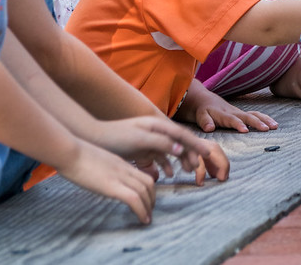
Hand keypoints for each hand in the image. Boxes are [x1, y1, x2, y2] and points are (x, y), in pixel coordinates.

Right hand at [58, 138, 155, 224]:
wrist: (70, 152)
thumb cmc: (75, 156)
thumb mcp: (95, 162)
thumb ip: (103, 169)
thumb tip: (99, 178)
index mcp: (120, 163)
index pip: (141, 175)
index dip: (148, 188)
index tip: (146, 199)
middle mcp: (123, 169)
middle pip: (148, 183)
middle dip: (151, 198)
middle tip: (149, 210)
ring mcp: (119, 176)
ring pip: (144, 191)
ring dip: (148, 207)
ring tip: (147, 218)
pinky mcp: (112, 186)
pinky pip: (134, 199)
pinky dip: (142, 210)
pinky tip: (142, 219)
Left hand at [91, 116, 229, 183]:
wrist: (93, 139)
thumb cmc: (117, 137)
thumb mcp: (140, 140)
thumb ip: (161, 143)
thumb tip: (181, 148)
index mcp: (157, 125)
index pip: (181, 134)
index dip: (195, 143)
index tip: (207, 153)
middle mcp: (155, 130)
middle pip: (178, 141)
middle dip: (190, 153)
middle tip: (198, 167)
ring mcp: (148, 139)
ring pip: (169, 149)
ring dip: (179, 159)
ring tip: (186, 172)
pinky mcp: (141, 148)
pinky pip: (158, 156)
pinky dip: (164, 165)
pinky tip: (165, 175)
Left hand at [192, 90, 278, 133]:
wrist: (205, 100)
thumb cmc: (203, 111)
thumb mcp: (200, 116)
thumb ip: (205, 122)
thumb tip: (209, 128)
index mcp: (223, 114)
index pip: (231, 120)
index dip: (238, 124)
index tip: (245, 130)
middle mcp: (233, 112)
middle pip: (247, 116)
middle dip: (257, 122)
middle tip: (267, 129)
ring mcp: (239, 112)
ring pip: (254, 114)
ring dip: (264, 119)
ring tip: (275, 126)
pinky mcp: (242, 113)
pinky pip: (255, 115)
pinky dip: (265, 118)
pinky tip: (273, 124)